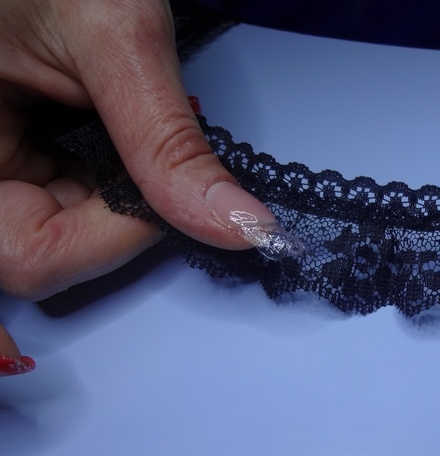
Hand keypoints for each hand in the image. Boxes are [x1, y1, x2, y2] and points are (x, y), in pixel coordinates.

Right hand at [0, 0, 282, 372]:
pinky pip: (66, 195)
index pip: (27, 254)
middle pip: (42, 251)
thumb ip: (169, 144)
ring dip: (119, 197)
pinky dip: (111, 178)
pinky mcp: (18, 147)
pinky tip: (123, 135)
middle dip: (119, 220)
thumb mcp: (119, 38)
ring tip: (133, 128)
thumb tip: (238, 223)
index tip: (171, 201)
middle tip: (160, 167)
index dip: (111, 243)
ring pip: (61, 229)